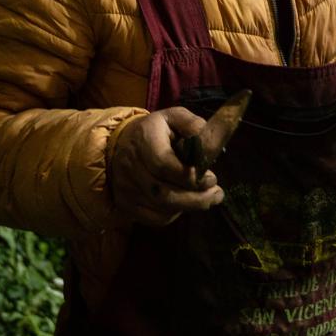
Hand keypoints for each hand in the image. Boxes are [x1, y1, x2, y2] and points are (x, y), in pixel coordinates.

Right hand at [108, 107, 225, 227]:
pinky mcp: (126, 205)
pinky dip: (174, 215)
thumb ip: (192, 124)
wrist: (118, 144)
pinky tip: (185, 204)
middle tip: (217, 194)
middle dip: (196, 198)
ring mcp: (126, 189)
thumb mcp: (172, 117)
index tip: (212, 178)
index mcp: (143, 140)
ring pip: (161, 209)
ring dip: (189, 207)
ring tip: (208, 199)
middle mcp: (130, 166)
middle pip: (163, 193)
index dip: (189, 176)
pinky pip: (155, 218)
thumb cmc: (153, 131)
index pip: (163, 165)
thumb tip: (208, 139)